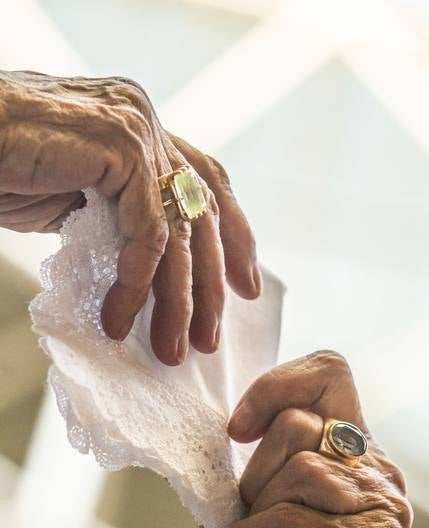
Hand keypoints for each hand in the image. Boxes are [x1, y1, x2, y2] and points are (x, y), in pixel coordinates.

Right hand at [0, 71, 259, 363]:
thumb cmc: (3, 168)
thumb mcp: (74, 198)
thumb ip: (117, 217)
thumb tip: (149, 272)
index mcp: (139, 126)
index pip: (206, 180)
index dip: (234, 236)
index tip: (246, 288)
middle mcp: (144, 120)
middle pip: (202, 212)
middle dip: (209, 285)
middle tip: (208, 339)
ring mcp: (136, 128)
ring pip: (179, 231)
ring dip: (177, 301)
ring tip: (171, 349)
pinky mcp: (120, 148)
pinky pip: (146, 235)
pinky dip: (136, 285)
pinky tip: (120, 320)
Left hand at [213, 351, 411, 527]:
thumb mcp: (249, 513)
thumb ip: (236, 465)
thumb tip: (193, 427)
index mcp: (354, 454)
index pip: (331, 372)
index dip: (278, 386)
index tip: (238, 430)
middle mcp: (379, 474)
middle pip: (298, 426)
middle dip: (254, 476)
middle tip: (254, 520)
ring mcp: (383, 509)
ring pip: (298, 469)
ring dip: (256, 512)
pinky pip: (292, 519)